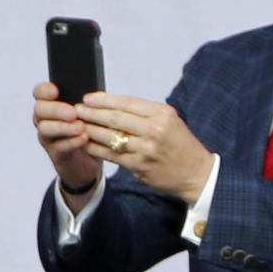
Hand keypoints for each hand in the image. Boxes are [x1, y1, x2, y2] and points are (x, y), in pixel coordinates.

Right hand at [33, 82, 101, 207]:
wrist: (93, 158)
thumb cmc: (92, 129)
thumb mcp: (92, 112)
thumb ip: (89, 103)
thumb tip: (96, 96)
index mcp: (53, 104)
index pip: (40, 92)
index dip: (44, 90)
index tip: (55, 91)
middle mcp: (46, 119)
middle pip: (40, 110)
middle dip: (56, 110)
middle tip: (73, 113)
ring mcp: (49, 137)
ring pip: (46, 129)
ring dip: (63, 127)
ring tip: (80, 126)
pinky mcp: (57, 154)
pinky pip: (59, 147)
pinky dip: (72, 142)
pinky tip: (84, 138)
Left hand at [74, 92, 213, 205]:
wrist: (197, 173)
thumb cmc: (181, 145)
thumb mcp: (171, 121)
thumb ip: (146, 113)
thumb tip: (113, 105)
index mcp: (163, 114)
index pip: (127, 103)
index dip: (104, 100)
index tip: (88, 98)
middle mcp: (155, 129)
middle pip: (115, 118)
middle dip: (92, 113)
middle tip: (75, 110)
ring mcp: (147, 149)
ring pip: (110, 136)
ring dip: (90, 130)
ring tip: (77, 125)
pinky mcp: (139, 166)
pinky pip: (111, 155)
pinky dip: (95, 148)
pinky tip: (85, 143)